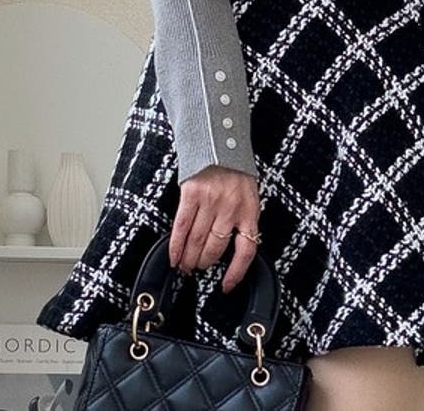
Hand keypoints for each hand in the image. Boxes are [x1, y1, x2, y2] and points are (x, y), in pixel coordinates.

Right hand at [169, 165, 260, 292]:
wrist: (220, 138)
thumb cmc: (235, 166)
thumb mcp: (249, 192)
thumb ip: (243, 216)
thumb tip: (235, 244)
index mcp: (250, 209)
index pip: (246, 250)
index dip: (236, 272)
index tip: (227, 285)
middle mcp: (231, 208)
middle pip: (215, 248)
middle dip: (204, 263)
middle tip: (198, 269)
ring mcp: (211, 202)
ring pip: (197, 242)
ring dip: (189, 259)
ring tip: (185, 266)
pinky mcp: (192, 194)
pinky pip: (182, 227)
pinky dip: (176, 246)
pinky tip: (174, 256)